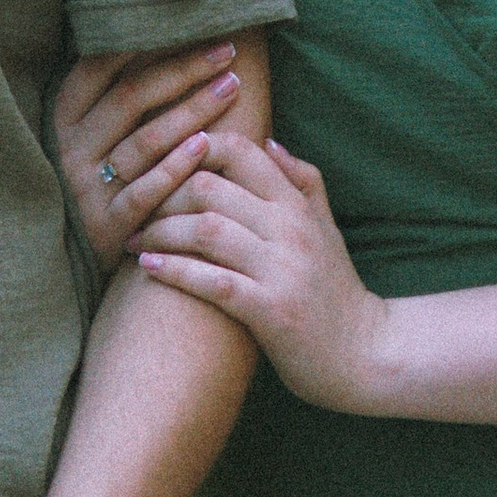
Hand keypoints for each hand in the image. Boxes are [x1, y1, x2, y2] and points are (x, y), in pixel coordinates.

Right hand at [53, 40, 246, 274]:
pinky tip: (207, 146)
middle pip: (131, 97)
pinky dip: (176, 167)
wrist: (65, 255)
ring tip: (230, 88)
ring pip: (144, 141)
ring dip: (192, 111)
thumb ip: (115, 97)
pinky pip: (146, 191)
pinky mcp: (106, 224)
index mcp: (64, 117)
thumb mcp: (89, 134)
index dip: (140, 42)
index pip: (98, 67)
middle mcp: (71, 147)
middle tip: (227, 52)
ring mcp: (86, 186)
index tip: (186, 23)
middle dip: (183, 70)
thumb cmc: (95, 179)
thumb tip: (163, 37)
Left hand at [137, 139, 391, 412]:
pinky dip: (174, 270)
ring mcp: (281, 269)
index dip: (193, 148)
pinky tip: (147, 266)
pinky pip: (212, 282)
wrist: (364, 355)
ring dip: (159, 231)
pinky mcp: (270, 310)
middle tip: (134, 208)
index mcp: (297, 204)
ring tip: (132, 239)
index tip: (161, 164)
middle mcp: (289, 229)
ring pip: (205, 230)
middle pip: (209, 187)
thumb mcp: (326, 227)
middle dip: (162, 194)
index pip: (239, 151)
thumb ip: (302, 181)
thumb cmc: (336, 290)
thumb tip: (268, 141)